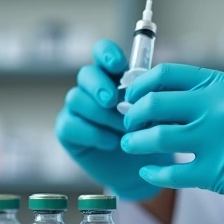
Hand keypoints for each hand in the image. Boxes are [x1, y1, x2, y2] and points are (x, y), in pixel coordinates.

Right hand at [55, 40, 171, 200]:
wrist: (140, 171)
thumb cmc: (149, 137)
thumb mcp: (155, 115)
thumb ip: (147, 100)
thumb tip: (144, 93)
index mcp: (114, 77)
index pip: (102, 53)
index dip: (106, 54)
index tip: (118, 65)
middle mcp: (92, 89)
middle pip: (86, 74)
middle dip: (98, 85)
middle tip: (112, 100)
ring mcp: (78, 109)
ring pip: (77, 99)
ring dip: (101, 114)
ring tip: (123, 130)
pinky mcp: (68, 130)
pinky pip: (70, 124)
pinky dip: (92, 133)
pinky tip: (111, 142)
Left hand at [120, 64, 223, 212]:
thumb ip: (204, 95)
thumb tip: (156, 98)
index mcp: (222, 85)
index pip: (164, 75)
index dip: (138, 87)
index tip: (130, 98)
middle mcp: (219, 108)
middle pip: (153, 104)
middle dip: (131, 115)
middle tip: (127, 124)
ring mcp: (219, 141)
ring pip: (157, 137)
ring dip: (135, 142)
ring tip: (131, 146)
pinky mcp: (221, 173)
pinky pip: (173, 172)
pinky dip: (154, 171)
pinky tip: (150, 171)